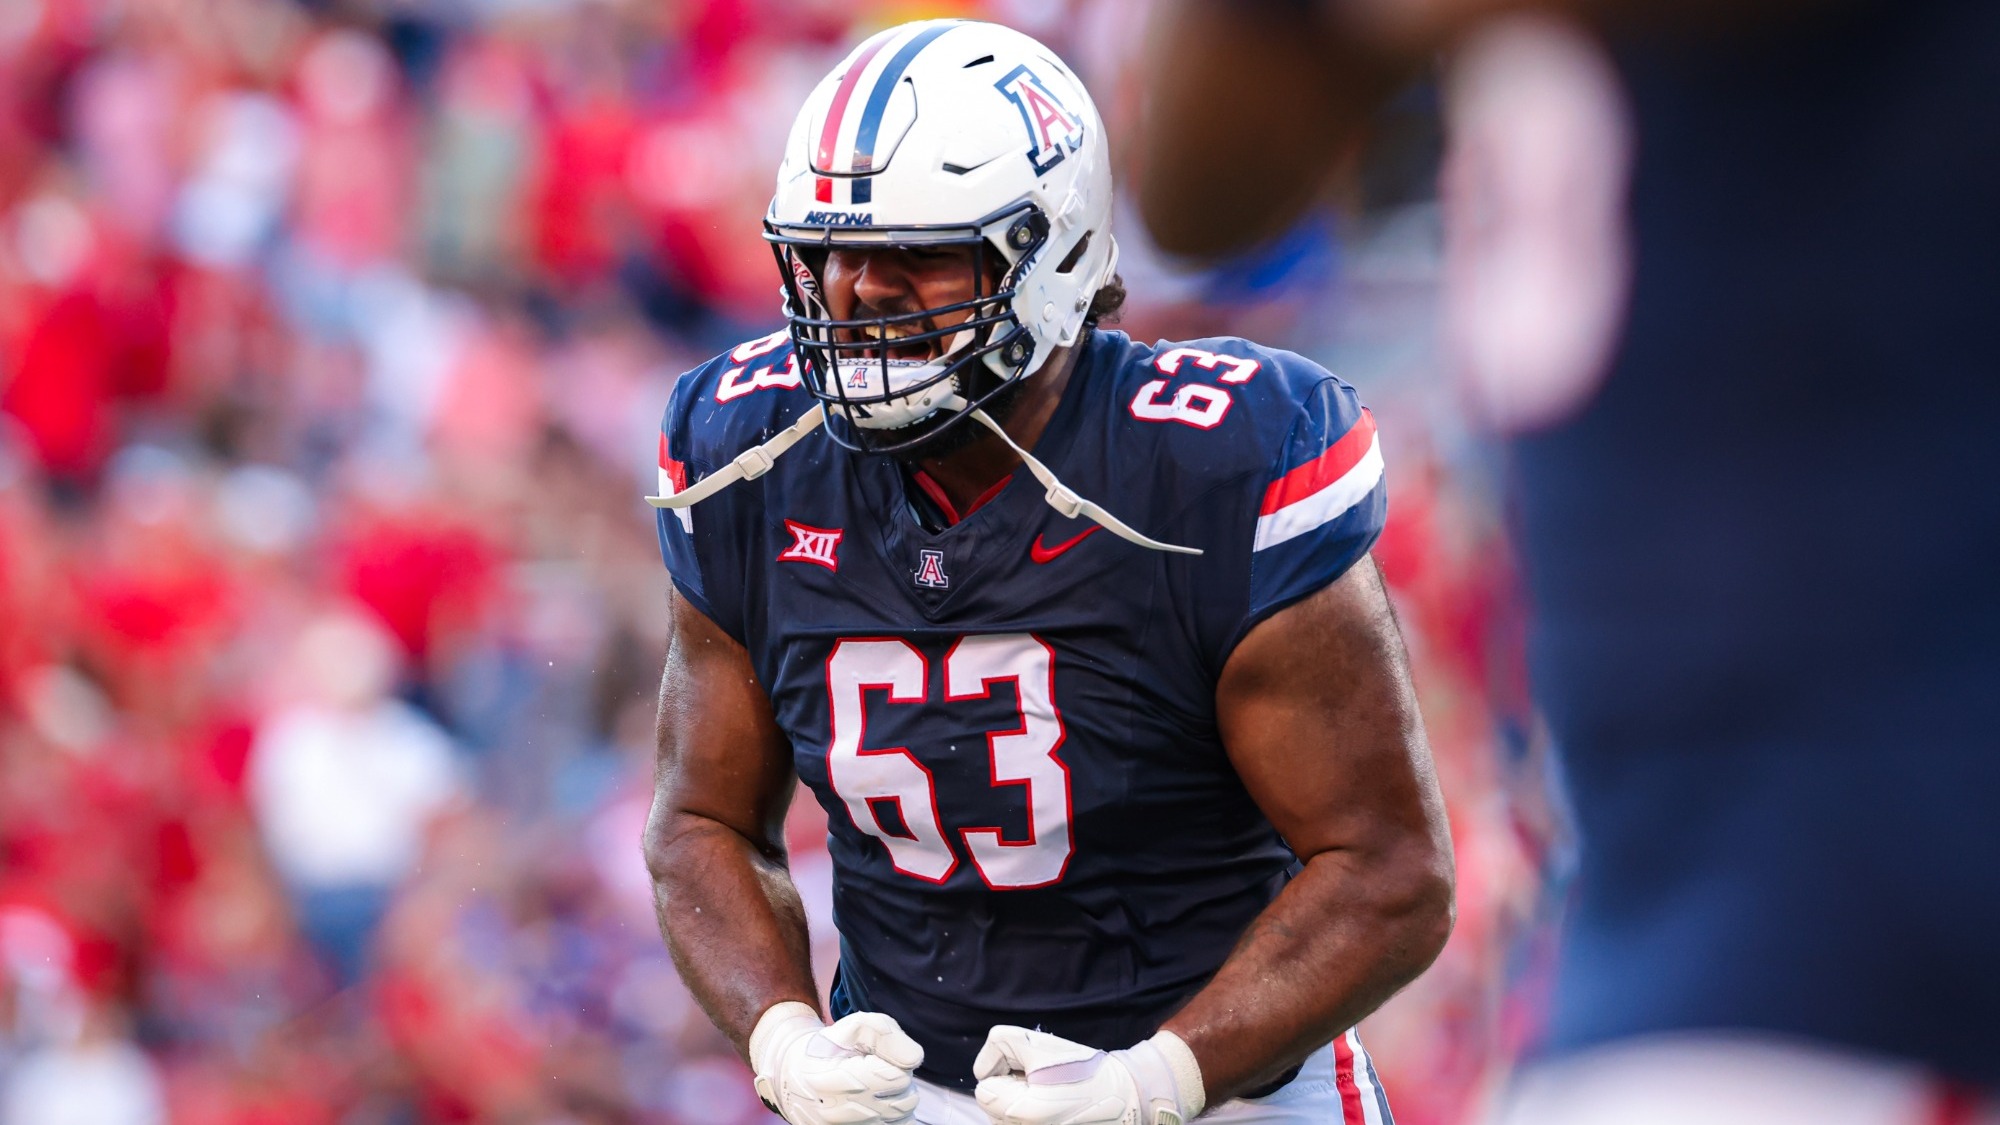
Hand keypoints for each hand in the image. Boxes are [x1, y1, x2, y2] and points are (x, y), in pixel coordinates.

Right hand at [749, 1002, 925, 1124]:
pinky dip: (894, 1116)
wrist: (795, 1077)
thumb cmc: (828, 1048)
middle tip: (877, 1069)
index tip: (878, 1056)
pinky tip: (879, 1103)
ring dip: (897, 1099)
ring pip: (903, 1117)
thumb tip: (914, 1058)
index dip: (895, 1061)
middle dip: (899, 1080)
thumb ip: (886, 1035)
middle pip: (904, 1099)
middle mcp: (838, 1113)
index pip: (895, 1078)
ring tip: (875, 1087)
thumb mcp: (854, 1027)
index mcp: (832, 1080)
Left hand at [971, 1026, 1204, 1124]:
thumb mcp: (1038, 1043)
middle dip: (1011, 1090)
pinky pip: (1022, 1124)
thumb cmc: (1081, 1069)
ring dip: (1021, 1105)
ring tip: (1053, 1096)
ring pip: (1006, 1120)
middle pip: (993, 1108)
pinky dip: (1031, 1116)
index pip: (984, 1089)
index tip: (1032, 1070)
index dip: (1004, 1072)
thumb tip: (982, 1071)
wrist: (1124, 1097)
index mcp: (1017, 1112)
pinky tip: (1057, 1109)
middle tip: (1044, 1082)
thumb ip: (999, 1045)